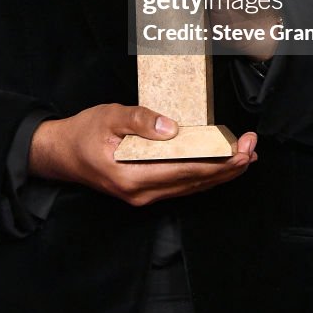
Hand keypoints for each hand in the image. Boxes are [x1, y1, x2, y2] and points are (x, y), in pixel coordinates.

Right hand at [28, 103, 256, 205]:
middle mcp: (142, 193)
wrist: (60, 154)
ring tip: (245, 156)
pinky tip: (218, 165)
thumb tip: (171, 128)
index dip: (218, 162)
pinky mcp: (144, 191)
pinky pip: (180, 184)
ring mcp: (144, 196)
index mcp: (133, 177)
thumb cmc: (83, 133)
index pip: (186, 170)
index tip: (241, 149)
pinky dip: (203, 174)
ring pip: (191, 186)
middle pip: (195, 182)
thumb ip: (139, 121)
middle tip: (253, 148)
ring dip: (220, 172)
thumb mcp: (109, 116)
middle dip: (228, 167)